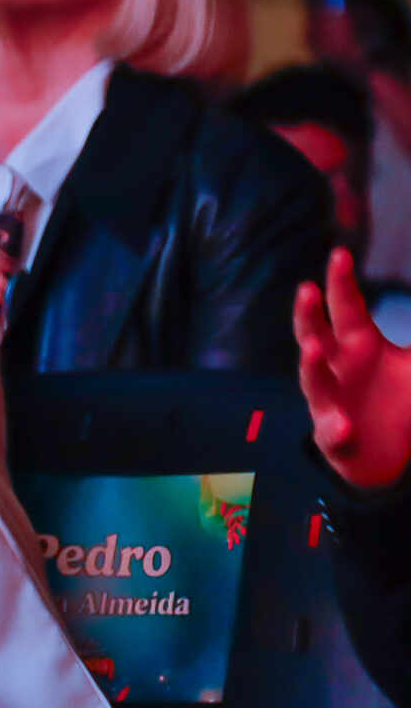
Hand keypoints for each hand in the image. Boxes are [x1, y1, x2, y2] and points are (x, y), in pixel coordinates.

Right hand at [297, 247, 410, 490]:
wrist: (392, 453)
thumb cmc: (401, 399)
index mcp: (358, 345)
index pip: (346, 308)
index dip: (341, 282)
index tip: (340, 254)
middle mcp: (337, 369)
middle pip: (315, 336)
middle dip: (308, 315)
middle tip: (307, 291)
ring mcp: (329, 403)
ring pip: (314, 382)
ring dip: (312, 366)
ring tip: (313, 349)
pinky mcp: (333, 438)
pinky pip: (332, 432)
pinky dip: (336, 429)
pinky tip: (345, 427)